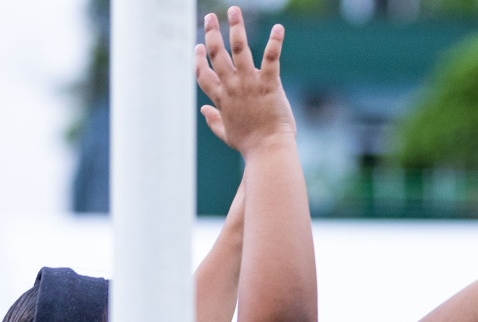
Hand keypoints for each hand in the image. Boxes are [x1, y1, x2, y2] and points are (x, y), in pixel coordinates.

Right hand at [195, 8, 295, 155]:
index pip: (203, 75)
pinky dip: (275, 41)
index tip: (198, 47)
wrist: (269, 152)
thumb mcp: (226, 133)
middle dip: (211, 33)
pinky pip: (271, 58)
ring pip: (238, 49)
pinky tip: (279, 28)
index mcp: (221, 99)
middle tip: (210, 17)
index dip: (198, 60)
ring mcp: (250, 84)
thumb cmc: (250, 145)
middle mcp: (232, 88)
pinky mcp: (270, 85)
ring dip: (235, 27)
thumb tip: (203, 110)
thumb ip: (213, 120)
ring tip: (234, 10)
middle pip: (216, 55)